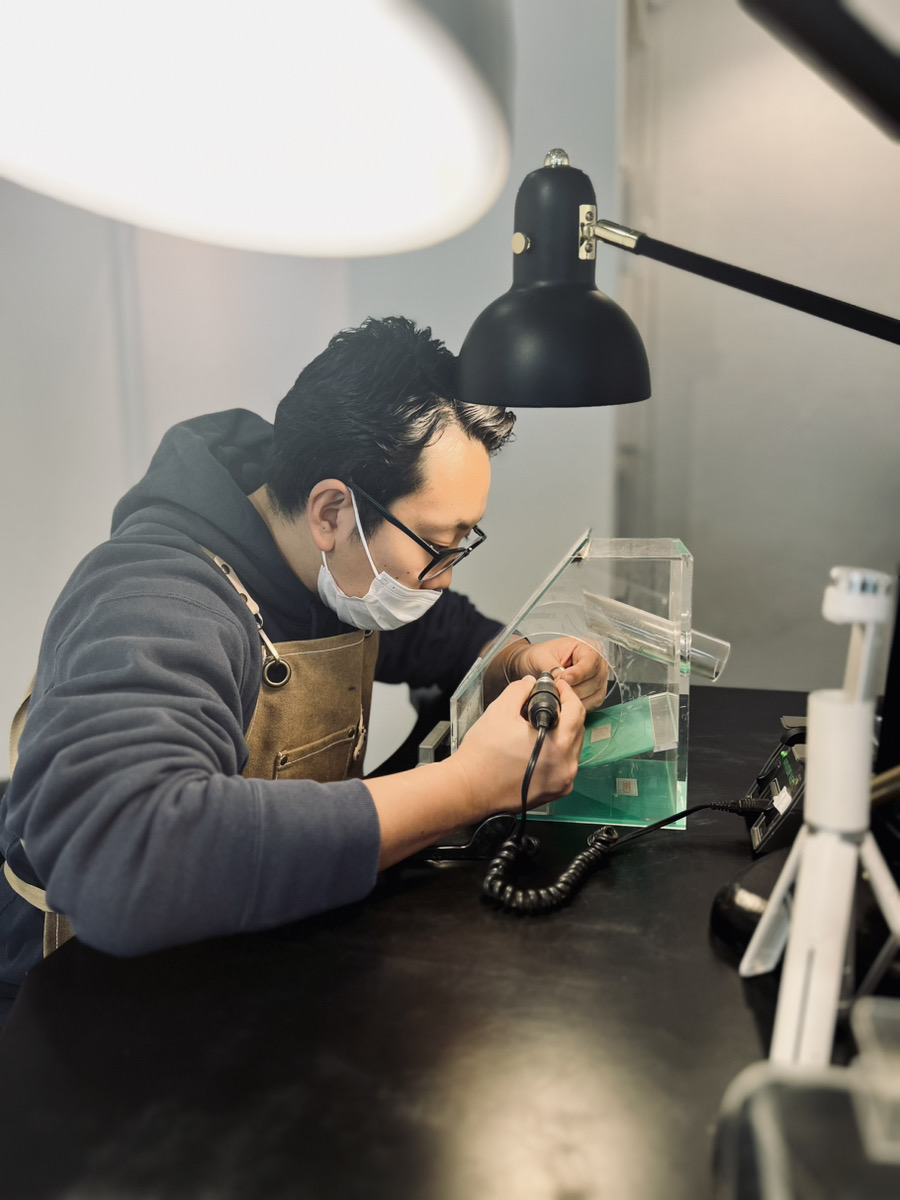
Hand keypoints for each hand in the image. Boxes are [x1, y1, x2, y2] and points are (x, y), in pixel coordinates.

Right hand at [453, 676, 585, 819]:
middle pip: (578, 729)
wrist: (469, 788)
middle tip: (548, 701)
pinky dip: (557, 752)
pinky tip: (539, 746)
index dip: (566, 692)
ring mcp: (563, 782)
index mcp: (558, 745)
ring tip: (540, 723)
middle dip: (566, 712)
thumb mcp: (500, 710)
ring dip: (562, 732)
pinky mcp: (555, 792)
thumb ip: (520, 690)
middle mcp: (567, 766)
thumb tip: (530, 683)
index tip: (556, 686)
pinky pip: (564, 765)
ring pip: (572, 748)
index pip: (577, 710)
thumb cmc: (483, 754)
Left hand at [507, 638, 608, 710]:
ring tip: (558, 692)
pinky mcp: (596, 695)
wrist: (537, 664)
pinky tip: (564, 699)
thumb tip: (561, 683)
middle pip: (594, 681)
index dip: (578, 673)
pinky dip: (576, 704)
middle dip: (573, 688)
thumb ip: (553, 669)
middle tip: (556, 687)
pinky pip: (591, 704)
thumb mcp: (542, 656)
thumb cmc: (542, 655)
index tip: (564, 678)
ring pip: (593, 695)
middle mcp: (598, 664)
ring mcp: (599, 680)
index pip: (591, 661)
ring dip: (574, 697)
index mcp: (588, 648)